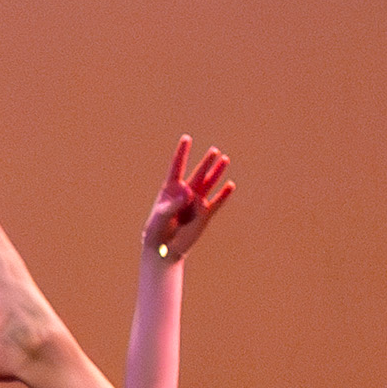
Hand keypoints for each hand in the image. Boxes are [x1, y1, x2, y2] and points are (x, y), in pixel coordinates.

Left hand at [142, 136, 235, 263]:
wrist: (163, 248)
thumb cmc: (156, 231)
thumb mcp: (160, 218)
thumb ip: (172, 205)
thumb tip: (187, 192)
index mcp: (170, 190)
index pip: (177, 167)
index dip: (182, 153)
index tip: (186, 138)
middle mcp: (185, 194)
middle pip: (197, 174)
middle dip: (206, 162)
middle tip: (214, 150)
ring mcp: (195, 203)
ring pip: (209, 184)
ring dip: (217, 173)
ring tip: (225, 159)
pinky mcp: (204, 214)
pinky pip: (216, 202)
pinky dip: (223, 195)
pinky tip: (230, 186)